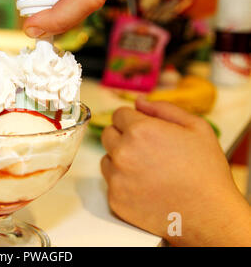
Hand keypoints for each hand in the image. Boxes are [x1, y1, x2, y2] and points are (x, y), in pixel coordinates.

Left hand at [101, 97, 250, 245]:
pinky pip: (110, 182)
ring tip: (147, 169)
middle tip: (147, 150)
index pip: (119, 115)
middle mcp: (123, 152)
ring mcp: (116, 177)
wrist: (209, 214)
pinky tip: (145, 186)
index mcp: (140, 130)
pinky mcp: (115, 198)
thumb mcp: (196, 127)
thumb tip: (139, 102)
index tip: (143, 130)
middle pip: (108, 134)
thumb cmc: (205, 172)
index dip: (132, 120)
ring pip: (108, 158)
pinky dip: (123, 182)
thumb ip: (163, 108)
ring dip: (121, 159)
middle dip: (124, 137)